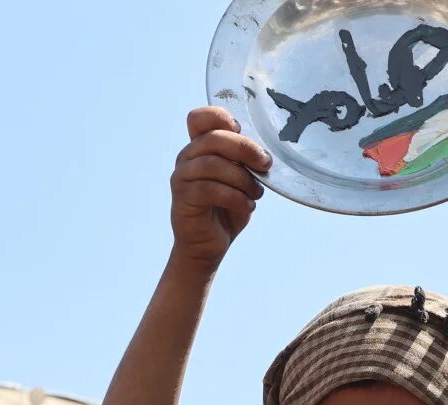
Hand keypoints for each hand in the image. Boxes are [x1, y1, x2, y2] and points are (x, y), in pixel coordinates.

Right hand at [170, 106, 270, 270]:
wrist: (209, 245)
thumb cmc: (226, 209)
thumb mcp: (240, 180)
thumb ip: (244, 162)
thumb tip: (264, 154)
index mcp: (200, 147)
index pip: (199, 118)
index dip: (220, 117)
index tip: (241, 131)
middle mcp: (187, 158)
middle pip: (213, 138)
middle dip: (245, 149)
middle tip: (265, 164)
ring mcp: (182, 177)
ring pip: (212, 164)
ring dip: (242, 178)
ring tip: (256, 193)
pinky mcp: (183, 199)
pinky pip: (209, 189)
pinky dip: (234, 197)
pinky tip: (247, 206)